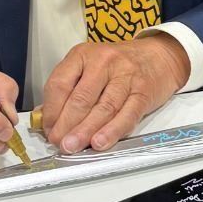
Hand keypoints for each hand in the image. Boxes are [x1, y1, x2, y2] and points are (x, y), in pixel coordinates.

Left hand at [40, 35, 188, 153]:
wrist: (157, 57)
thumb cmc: (117, 65)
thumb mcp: (88, 67)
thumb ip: (68, 89)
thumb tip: (45, 118)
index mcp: (82, 55)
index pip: (60, 83)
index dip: (52, 110)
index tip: (48, 130)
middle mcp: (103, 61)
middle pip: (81, 98)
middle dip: (66, 125)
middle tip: (59, 143)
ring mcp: (125, 75)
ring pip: (103, 108)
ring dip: (86, 131)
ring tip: (74, 146)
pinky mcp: (143, 91)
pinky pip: (126, 114)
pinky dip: (112, 131)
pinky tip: (100, 142)